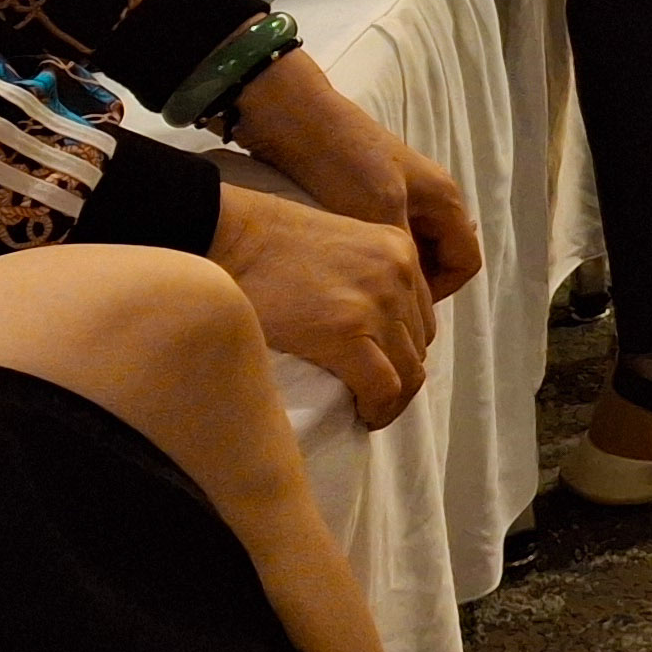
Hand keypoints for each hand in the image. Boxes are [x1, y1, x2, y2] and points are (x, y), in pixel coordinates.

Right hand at [209, 183, 435, 429]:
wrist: (230, 235)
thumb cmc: (269, 244)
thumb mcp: (340, 248)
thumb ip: (365, 279)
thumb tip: (370, 332)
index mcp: (399, 250)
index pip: (421, 316)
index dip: (402, 351)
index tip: (378, 372)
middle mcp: (400, 273)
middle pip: (418, 346)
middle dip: (397, 377)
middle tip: (366, 398)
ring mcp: (378, 302)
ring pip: (408, 371)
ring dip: (388, 396)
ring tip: (361, 407)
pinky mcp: (348, 332)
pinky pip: (383, 387)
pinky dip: (377, 410)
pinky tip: (360, 416)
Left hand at [227, 55, 481, 298]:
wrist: (295, 119)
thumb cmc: (343, 164)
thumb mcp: (379, 213)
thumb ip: (407, 256)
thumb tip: (418, 307)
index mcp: (444, 199)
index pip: (466, 262)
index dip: (442, 292)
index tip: (402, 308)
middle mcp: (429, 197)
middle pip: (440, 258)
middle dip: (416, 286)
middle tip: (377, 305)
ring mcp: (399, 195)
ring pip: (411, 250)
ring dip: (392, 272)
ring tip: (359, 291)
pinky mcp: (368, 196)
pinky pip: (385, 239)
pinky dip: (372, 258)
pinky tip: (343, 269)